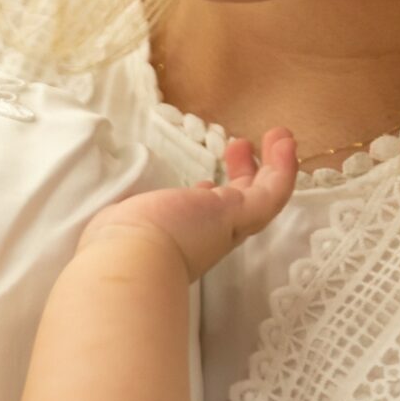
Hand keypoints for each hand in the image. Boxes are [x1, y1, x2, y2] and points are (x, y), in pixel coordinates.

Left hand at [79, 129, 297, 280]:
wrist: (128, 263)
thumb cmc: (115, 248)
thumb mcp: (123, 225)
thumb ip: (132, 220)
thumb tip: (131, 216)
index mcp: (176, 241)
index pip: (200, 220)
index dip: (207, 198)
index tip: (204, 182)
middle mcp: (204, 240)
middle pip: (234, 209)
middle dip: (241, 177)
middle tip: (240, 148)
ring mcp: (223, 229)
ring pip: (257, 199)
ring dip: (270, 168)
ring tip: (276, 137)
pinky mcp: (236, 217)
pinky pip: (271, 194)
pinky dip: (282, 167)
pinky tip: (284, 140)